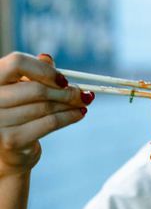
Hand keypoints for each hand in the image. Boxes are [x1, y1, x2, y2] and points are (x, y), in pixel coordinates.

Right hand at [0, 52, 93, 175]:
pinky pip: (49, 123)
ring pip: (46, 107)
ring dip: (70, 105)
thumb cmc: (18, 112)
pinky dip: (69, 117)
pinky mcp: (10, 140)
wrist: (8, 150)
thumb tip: (47, 58)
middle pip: (37, 89)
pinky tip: (79, 114)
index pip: (17, 63)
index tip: (64, 80)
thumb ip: (34, 72)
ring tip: (83, 103)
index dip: (44, 70)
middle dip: (66, 92)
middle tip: (85, 94)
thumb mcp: (23, 88)